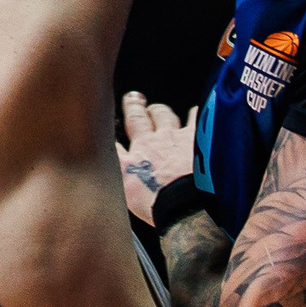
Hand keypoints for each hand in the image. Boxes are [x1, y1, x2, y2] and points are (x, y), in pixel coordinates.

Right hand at [117, 89, 196, 225]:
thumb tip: (112, 169)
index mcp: (133, 159)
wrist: (188, 204)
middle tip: (134, 100)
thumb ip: (121, 177)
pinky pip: (196, 119)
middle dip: (134, 108)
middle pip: (139, 119)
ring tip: (160, 110)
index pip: (116, 142)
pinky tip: (196, 110)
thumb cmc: (160, 206)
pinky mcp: (198, 138)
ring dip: (161, 111)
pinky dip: (195, 114)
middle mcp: (152, 143)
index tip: (106, 126)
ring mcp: (176, 138)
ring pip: (165, 116)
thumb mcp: (128, 195)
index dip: (111, 133)